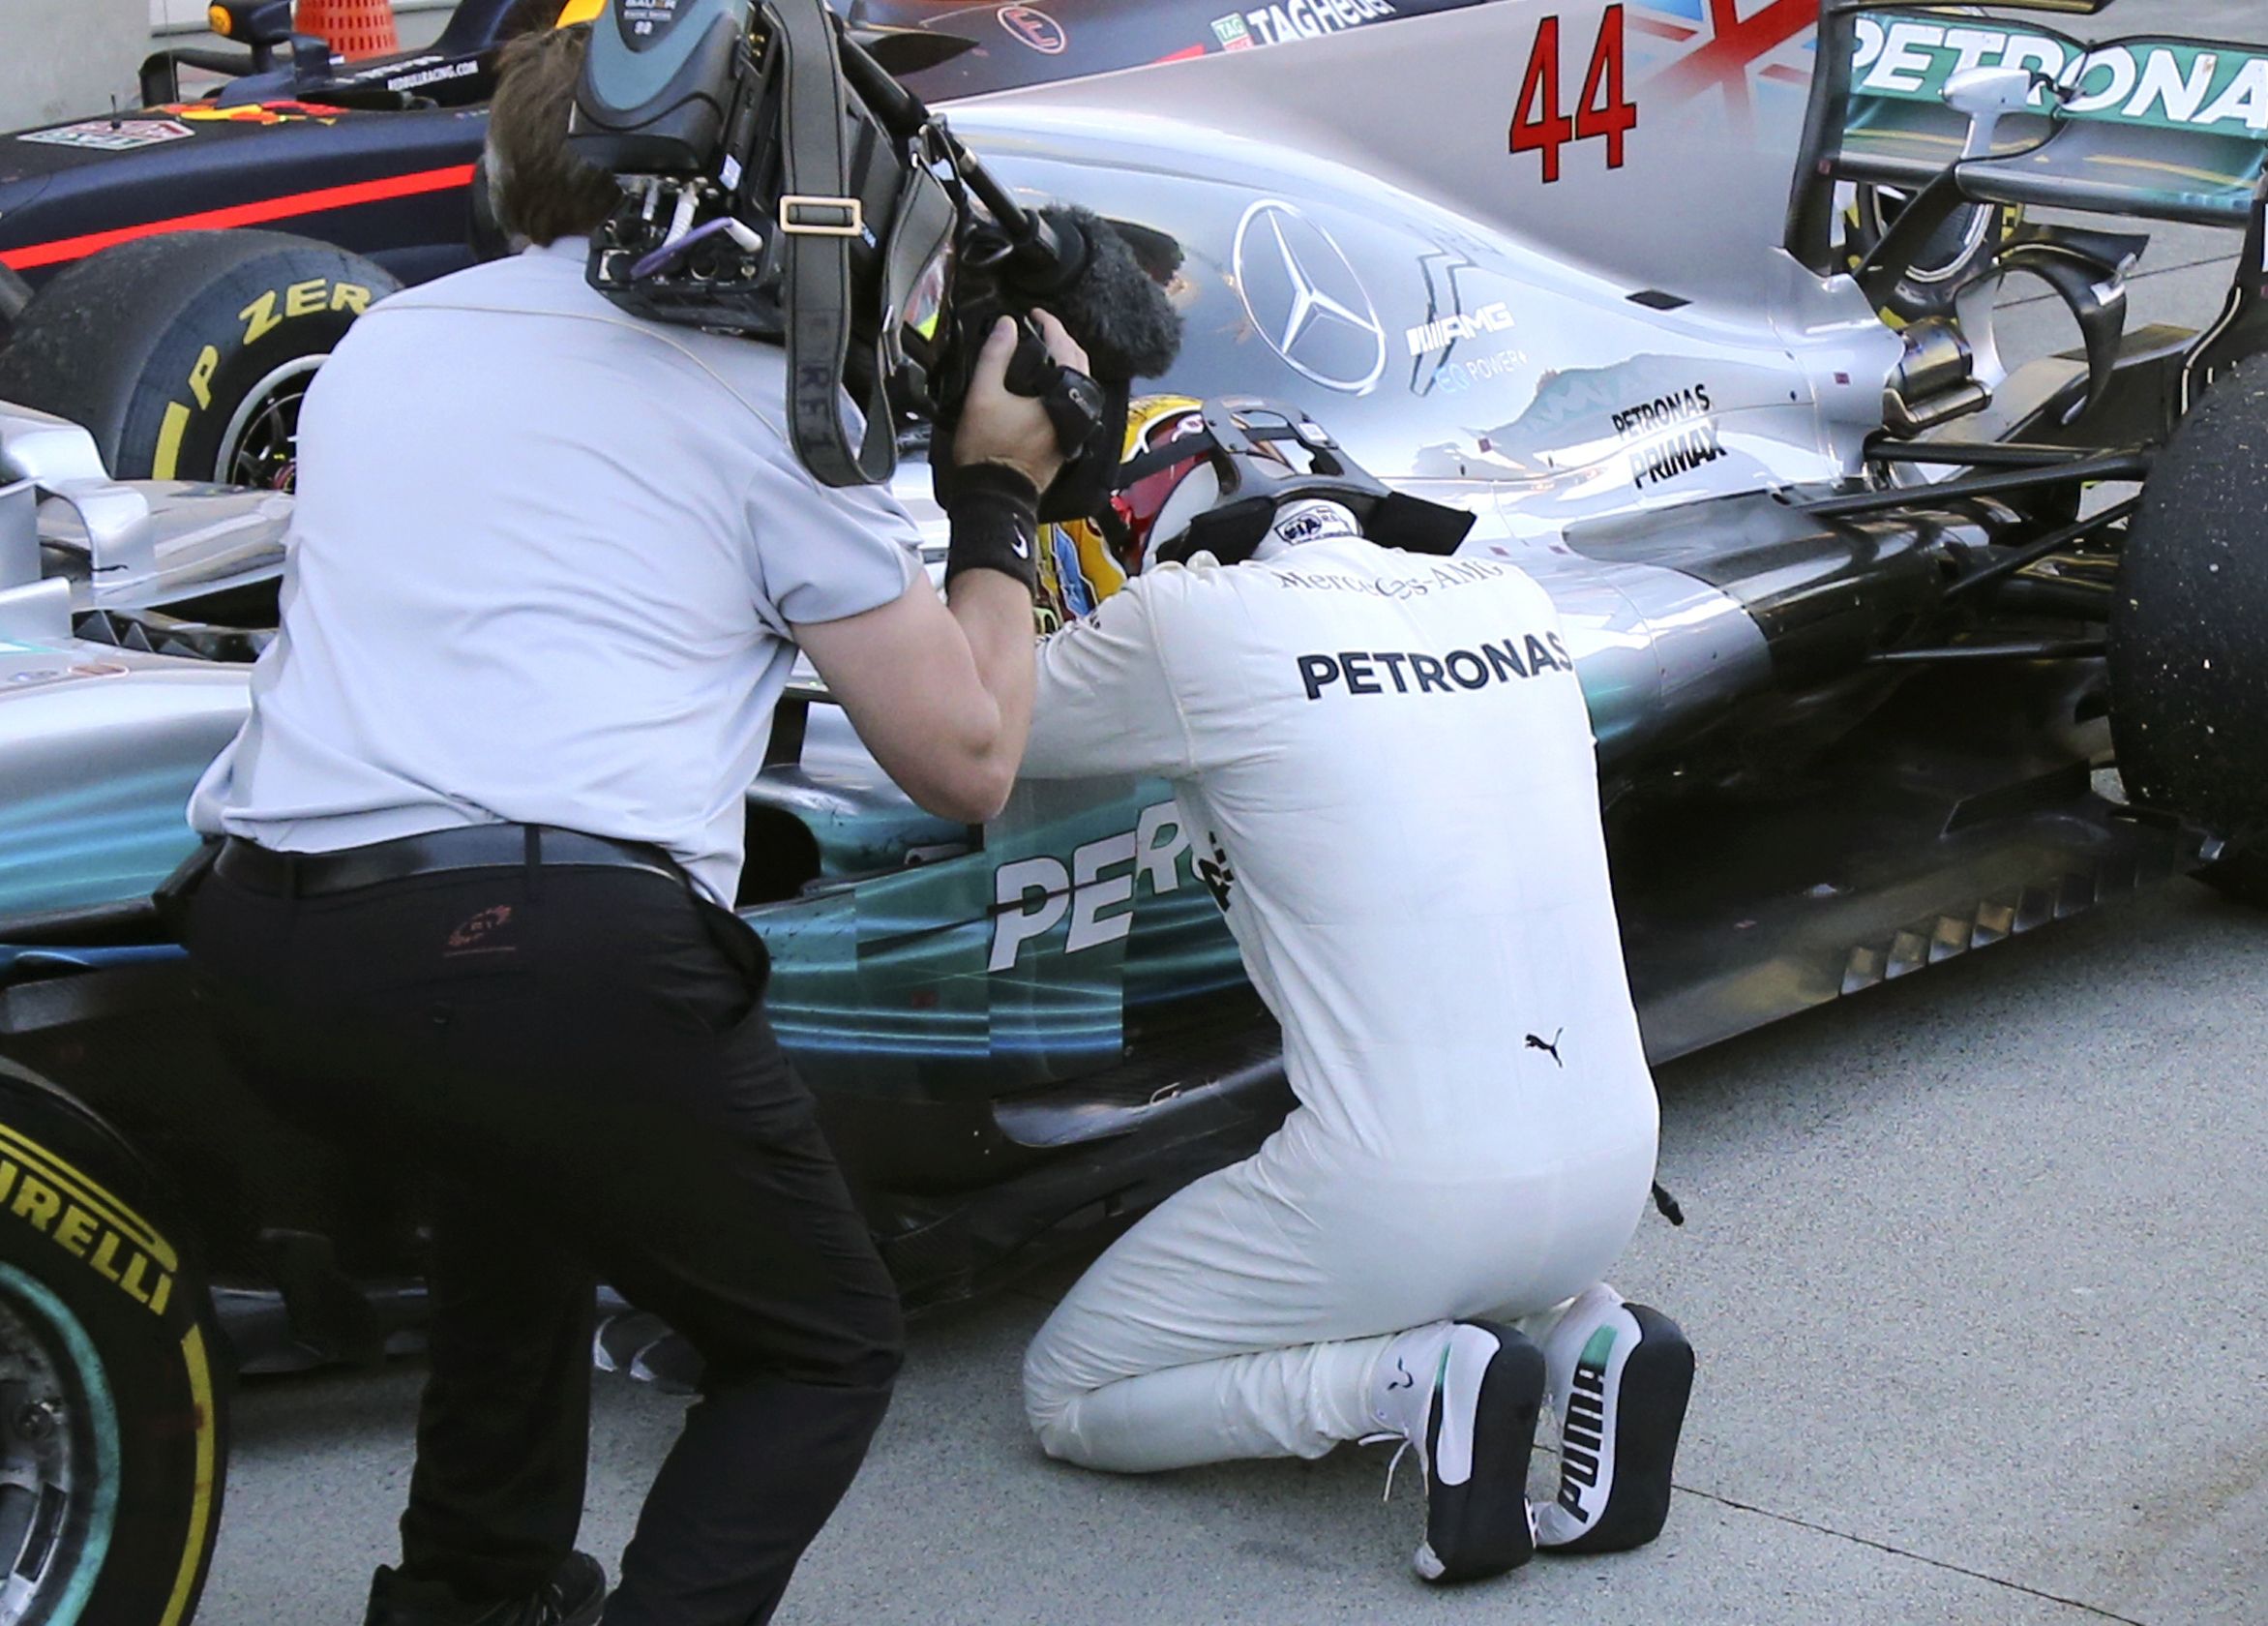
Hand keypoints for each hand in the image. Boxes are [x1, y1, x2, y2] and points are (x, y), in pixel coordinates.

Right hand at [952, 311, 1091, 493]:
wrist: (995, 495)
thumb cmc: (987, 451)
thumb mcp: (982, 395)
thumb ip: (995, 355)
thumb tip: (1007, 325)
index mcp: (1061, 397)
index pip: (1065, 348)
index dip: (1050, 325)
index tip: (1035, 314)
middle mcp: (1076, 412)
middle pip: (1079, 363)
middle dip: (1061, 340)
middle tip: (1040, 328)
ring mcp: (1074, 426)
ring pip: (1078, 383)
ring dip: (1063, 362)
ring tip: (1040, 349)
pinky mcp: (1067, 438)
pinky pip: (1072, 400)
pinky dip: (1061, 383)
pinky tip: (1043, 381)